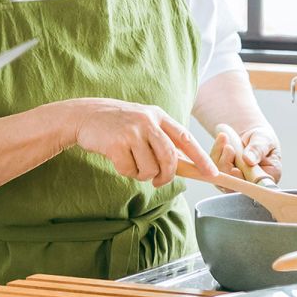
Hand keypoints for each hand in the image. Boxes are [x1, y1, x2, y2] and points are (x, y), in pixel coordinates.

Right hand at [71, 98, 217, 187]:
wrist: (85, 115)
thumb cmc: (118, 123)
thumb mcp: (143, 122)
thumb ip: (162, 139)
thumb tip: (184, 164)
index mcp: (158, 116)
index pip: (185, 138)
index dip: (200, 157)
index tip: (211, 173)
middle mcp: (147, 121)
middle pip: (169, 158)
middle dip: (166, 175)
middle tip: (159, 181)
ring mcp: (132, 131)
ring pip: (149, 168)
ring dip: (141, 174)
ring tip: (131, 164)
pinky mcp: (116, 143)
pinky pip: (129, 170)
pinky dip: (125, 172)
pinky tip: (118, 160)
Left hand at [209, 123, 282, 190]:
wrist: (250, 136)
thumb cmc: (262, 138)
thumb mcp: (264, 139)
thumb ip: (258, 149)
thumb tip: (249, 160)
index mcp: (266, 178)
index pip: (254, 186)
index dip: (243, 181)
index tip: (235, 170)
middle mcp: (250, 184)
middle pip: (234, 185)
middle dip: (227, 165)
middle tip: (229, 147)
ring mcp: (235, 181)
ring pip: (222, 176)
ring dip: (220, 155)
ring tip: (225, 138)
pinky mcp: (224, 176)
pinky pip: (213, 168)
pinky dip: (215, 152)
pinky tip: (222, 139)